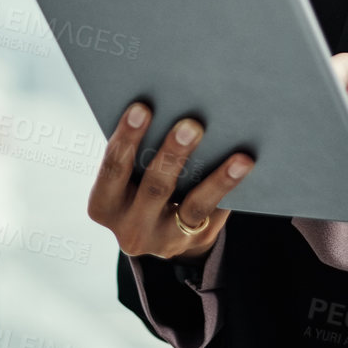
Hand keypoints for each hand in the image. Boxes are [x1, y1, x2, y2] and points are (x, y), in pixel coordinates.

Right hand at [87, 101, 253, 261]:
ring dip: (216, 180)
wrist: (155, 233)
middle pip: (154, 188)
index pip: (113, 169)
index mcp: (103, 205)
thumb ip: (136, 154)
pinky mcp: (193, 241)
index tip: (142, 107)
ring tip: (239, 157)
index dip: (127, 138)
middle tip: (191, 125)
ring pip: (192, 207)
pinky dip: (229, 189)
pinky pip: (214, 214)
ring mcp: (163, 240)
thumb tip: (172, 106)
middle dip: (172, 154)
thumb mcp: (124, 179)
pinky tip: (244, 167)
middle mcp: (130, 228)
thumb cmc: (136, 186)